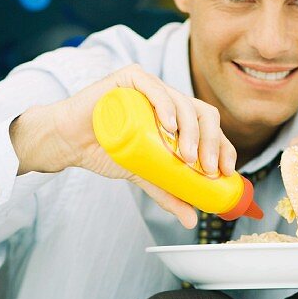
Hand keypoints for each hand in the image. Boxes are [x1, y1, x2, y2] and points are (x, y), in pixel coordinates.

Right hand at [12, 64, 236, 229]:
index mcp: (177, 117)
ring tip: (186, 156)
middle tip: (207, 169)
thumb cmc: (106, 152)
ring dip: (190, 130)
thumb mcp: (145, 176)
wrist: (71, 143)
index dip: (223, 146)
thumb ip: (168, 193)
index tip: (226, 171)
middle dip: (211, 142)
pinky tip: (170, 126)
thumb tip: (191, 219)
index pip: (209, 127)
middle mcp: (167, 99)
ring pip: (181, 102)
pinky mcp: (129, 79)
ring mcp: (150, 86)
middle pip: (201, 114)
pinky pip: (153, 87)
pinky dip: (165, 105)